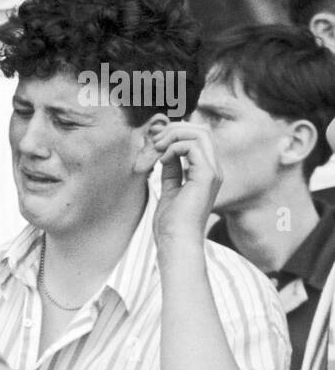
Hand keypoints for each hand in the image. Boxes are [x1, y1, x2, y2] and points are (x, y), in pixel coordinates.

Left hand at [152, 120, 221, 246]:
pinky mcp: (206, 176)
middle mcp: (213, 170)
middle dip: (176, 129)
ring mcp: (212, 172)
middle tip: (155, 141)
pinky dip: (174, 147)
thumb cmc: (171, 223)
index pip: (199, 138)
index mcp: (206, 173)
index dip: (177, 133)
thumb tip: (165, 154)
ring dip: (173, 135)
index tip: (155, 143)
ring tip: (157, 148)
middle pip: (202, 130)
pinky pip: (193, 146)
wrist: (175, 241)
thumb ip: (171, 171)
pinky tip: (162, 160)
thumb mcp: (169, 189)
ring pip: (200, 133)